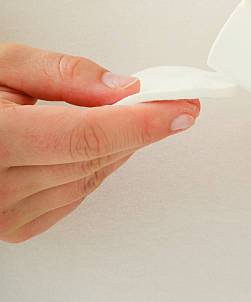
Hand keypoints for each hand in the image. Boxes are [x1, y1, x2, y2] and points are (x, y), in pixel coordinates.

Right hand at [0, 43, 200, 242]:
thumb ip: (61, 74)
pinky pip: (79, 194)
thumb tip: (120, 89)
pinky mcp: (17, 227)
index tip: (182, 109)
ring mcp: (5, 215)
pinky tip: (95, 144)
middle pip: (96, 155)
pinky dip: (97, 165)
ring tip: (120, 115)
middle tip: (165, 101)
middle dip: (137, 125)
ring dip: (119, 144)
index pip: (87, 135)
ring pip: (93, 176)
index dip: (142, 122)